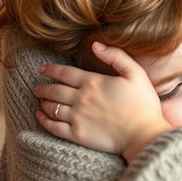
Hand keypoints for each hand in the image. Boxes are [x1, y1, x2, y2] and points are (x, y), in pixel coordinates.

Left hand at [35, 42, 171, 161]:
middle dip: (43, 87)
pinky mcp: (77, 134)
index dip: (51, 70)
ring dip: (43, 102)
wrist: (143, 134)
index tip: (43, 70)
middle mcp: (81, 98)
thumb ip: (116, 56)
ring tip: (41, 101)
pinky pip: (53, 126)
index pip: (64, 73)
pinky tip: (41, 116)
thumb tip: (96, 45)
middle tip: (38, 87)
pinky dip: (44, 120)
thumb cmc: (143, 104)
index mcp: (93, 82)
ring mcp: (77, 117)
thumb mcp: (136, 73)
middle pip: (54, 90)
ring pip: (52, 107)